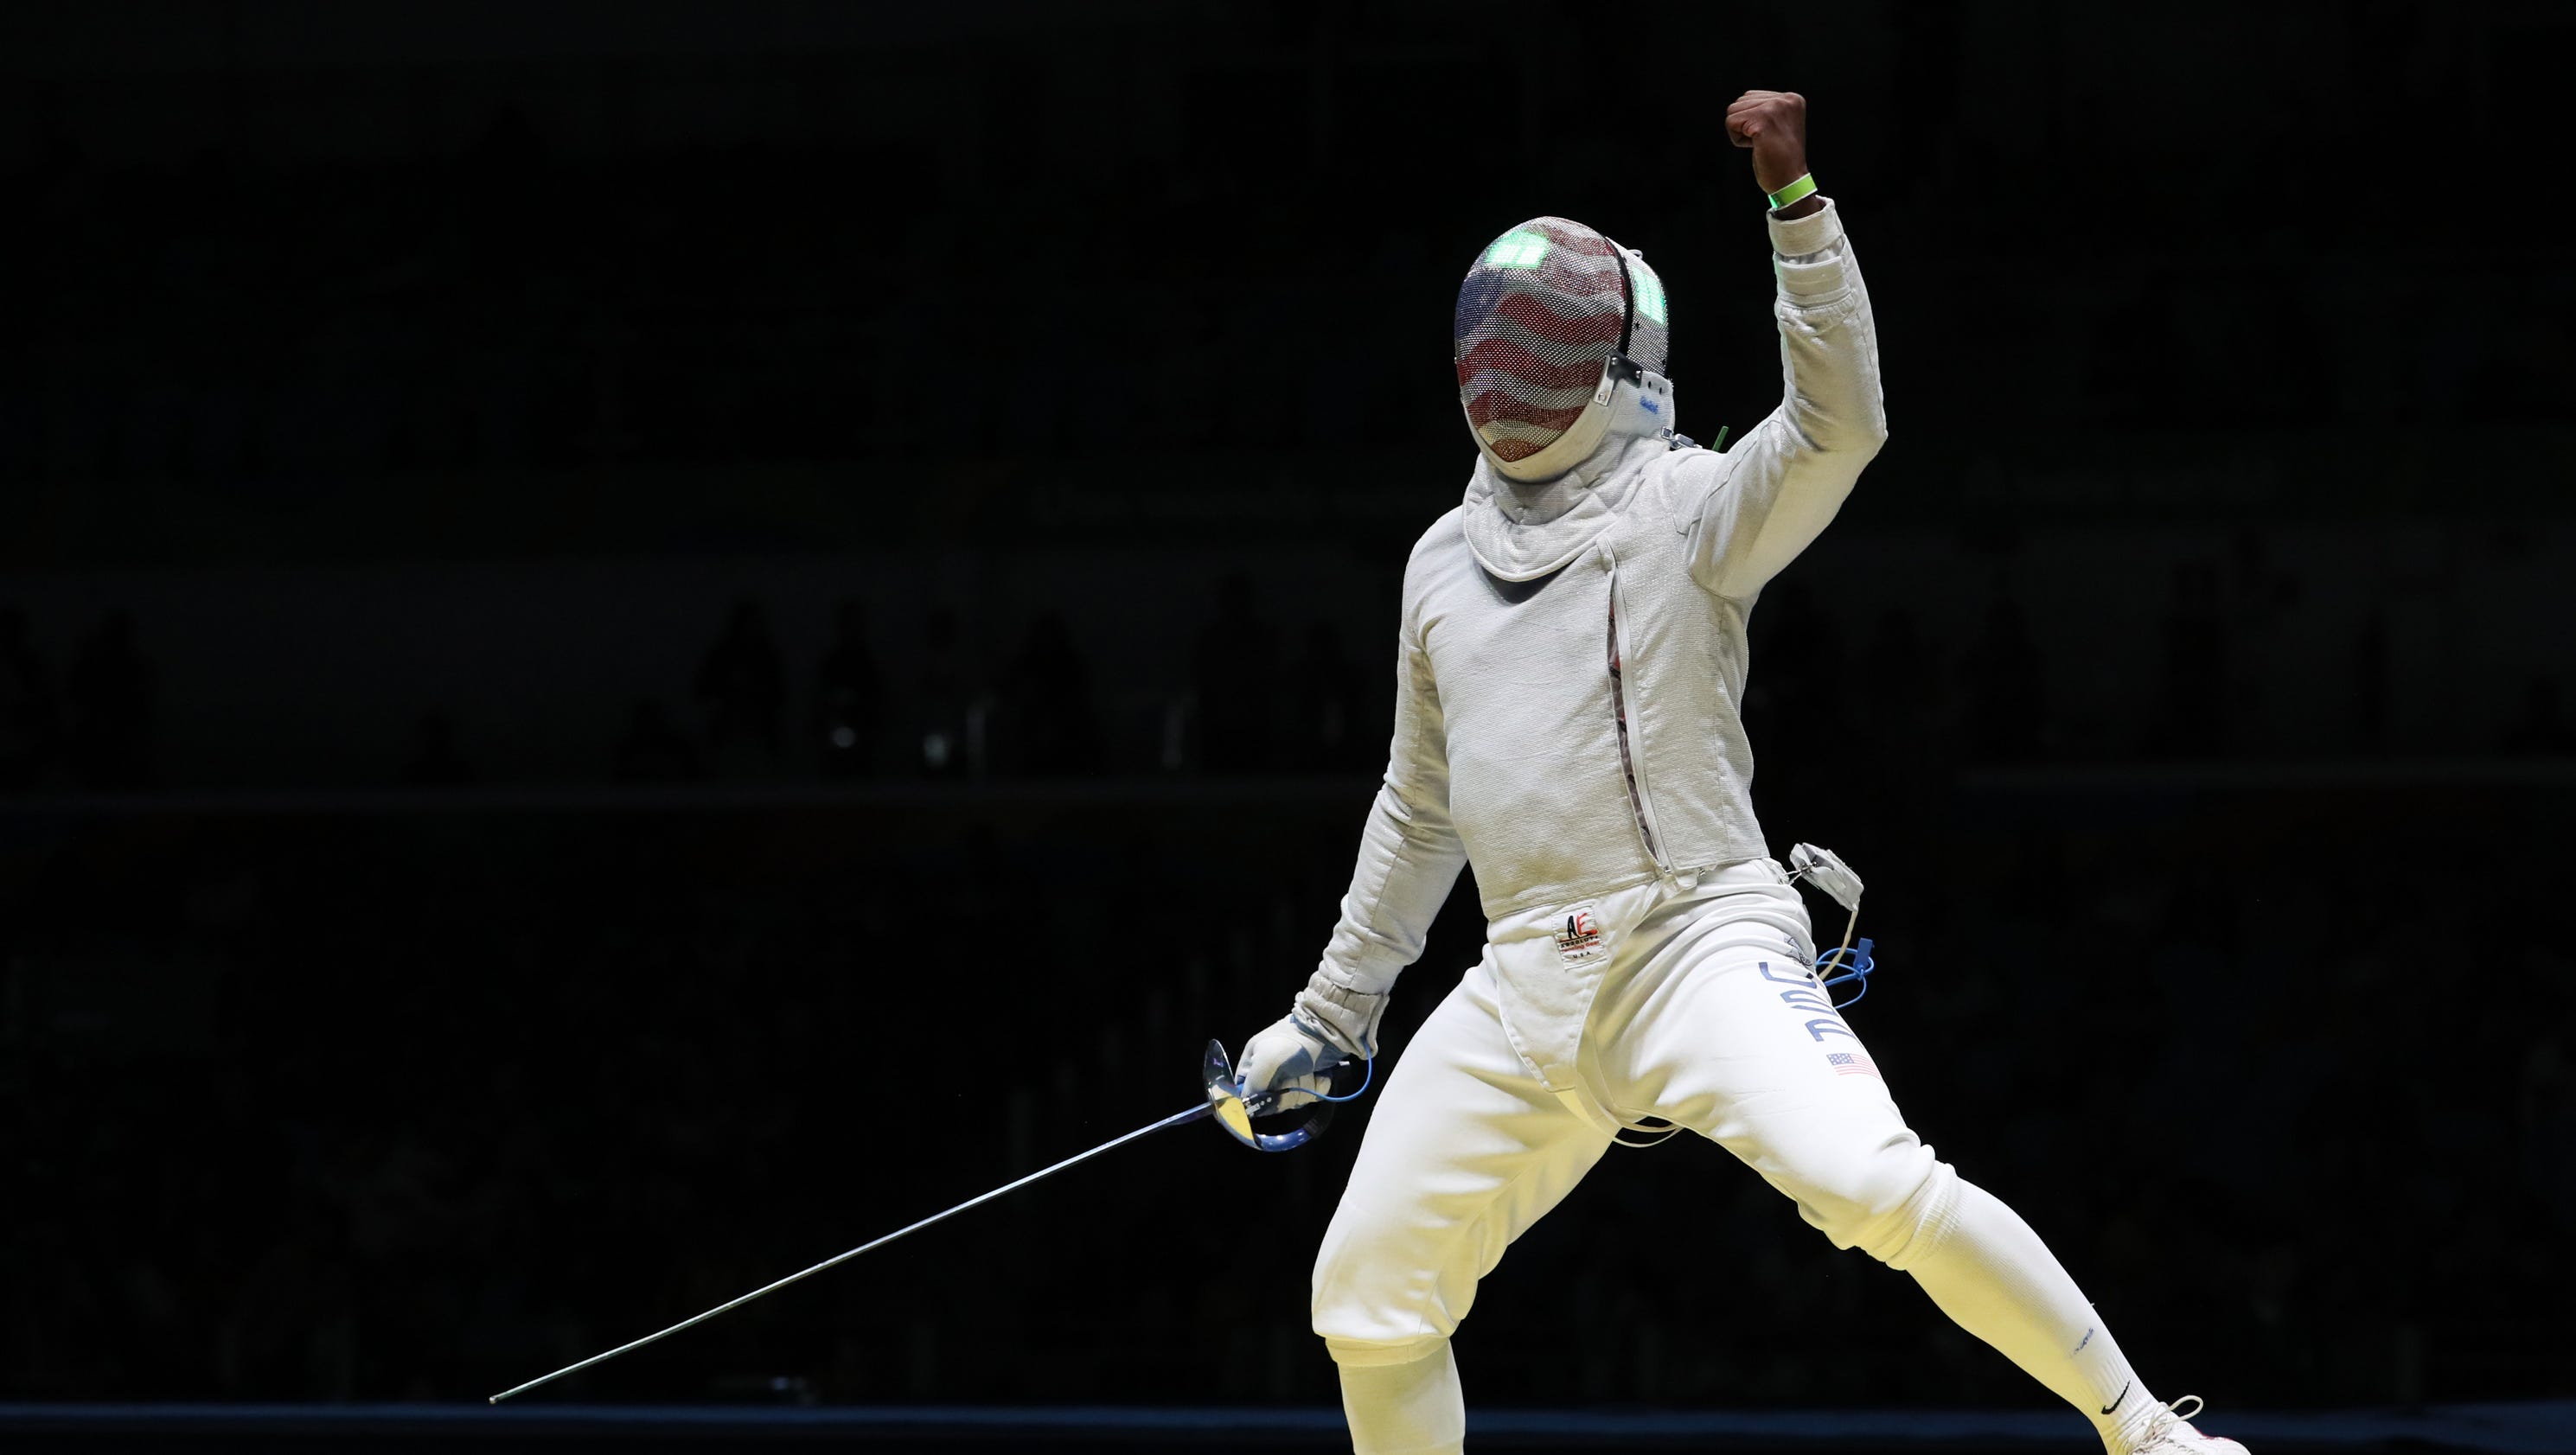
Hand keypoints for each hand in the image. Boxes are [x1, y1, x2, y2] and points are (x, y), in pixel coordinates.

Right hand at [1236, 1014, 1337, 1102]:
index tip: (1270, 1096)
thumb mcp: (1266, 1061)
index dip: (1258, 1098)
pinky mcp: (1311, 1078)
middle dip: (1288, 1091)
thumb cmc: (1294, 1043)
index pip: (1246, 1091)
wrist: (1330, 1029)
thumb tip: (1250, 1101)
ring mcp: (1292, 1075)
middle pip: (1273, 1100)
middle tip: (1295, 1075)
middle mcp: (1270, 1070)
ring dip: (1305, 1087)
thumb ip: (1254, 1085)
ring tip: (1310, 1070)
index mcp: (1253, 1062)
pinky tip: (1321, 1075)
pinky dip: (1318, 1087)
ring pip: (1294, 1099)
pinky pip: (1311, 1095)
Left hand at [1724, 90, 1814, 209]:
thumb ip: (1764, 108)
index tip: (1771, 136)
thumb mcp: (1777, 124)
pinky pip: (1730, 123)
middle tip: (1765, 142)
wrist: (1789, 181)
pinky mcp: (1763, 120)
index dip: (1751, 120)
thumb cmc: (1779, 158)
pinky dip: (1737, 140)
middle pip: (1740, 101)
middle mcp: (1786, 99)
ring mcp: (1775, 108)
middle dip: (1744, 125)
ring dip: (1740, 132)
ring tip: (1761, 143)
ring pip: (1733, 110)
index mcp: (1792, 98)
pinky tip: (1756, 147)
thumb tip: (1741, 101)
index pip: (1750, 96)